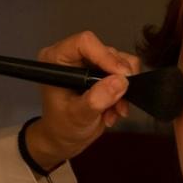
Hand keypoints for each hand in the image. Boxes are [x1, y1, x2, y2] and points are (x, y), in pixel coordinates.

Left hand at [25, 31, 138, 172]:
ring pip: (120, 61)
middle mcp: (73, 56)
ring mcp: (89, 63)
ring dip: (123, 89)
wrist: (66, 139)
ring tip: (115, 110)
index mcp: (57, 59)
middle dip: (117, 77)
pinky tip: (115, 110)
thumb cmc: (63, 127)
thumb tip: (120, 82)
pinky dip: (125, 92)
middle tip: (120, 100)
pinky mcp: (103, 72)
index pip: (84, 42)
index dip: (105, 56)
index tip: (121, 77)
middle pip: (106, 51)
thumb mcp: (78, 116)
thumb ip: (96, 100)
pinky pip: (125, 73)